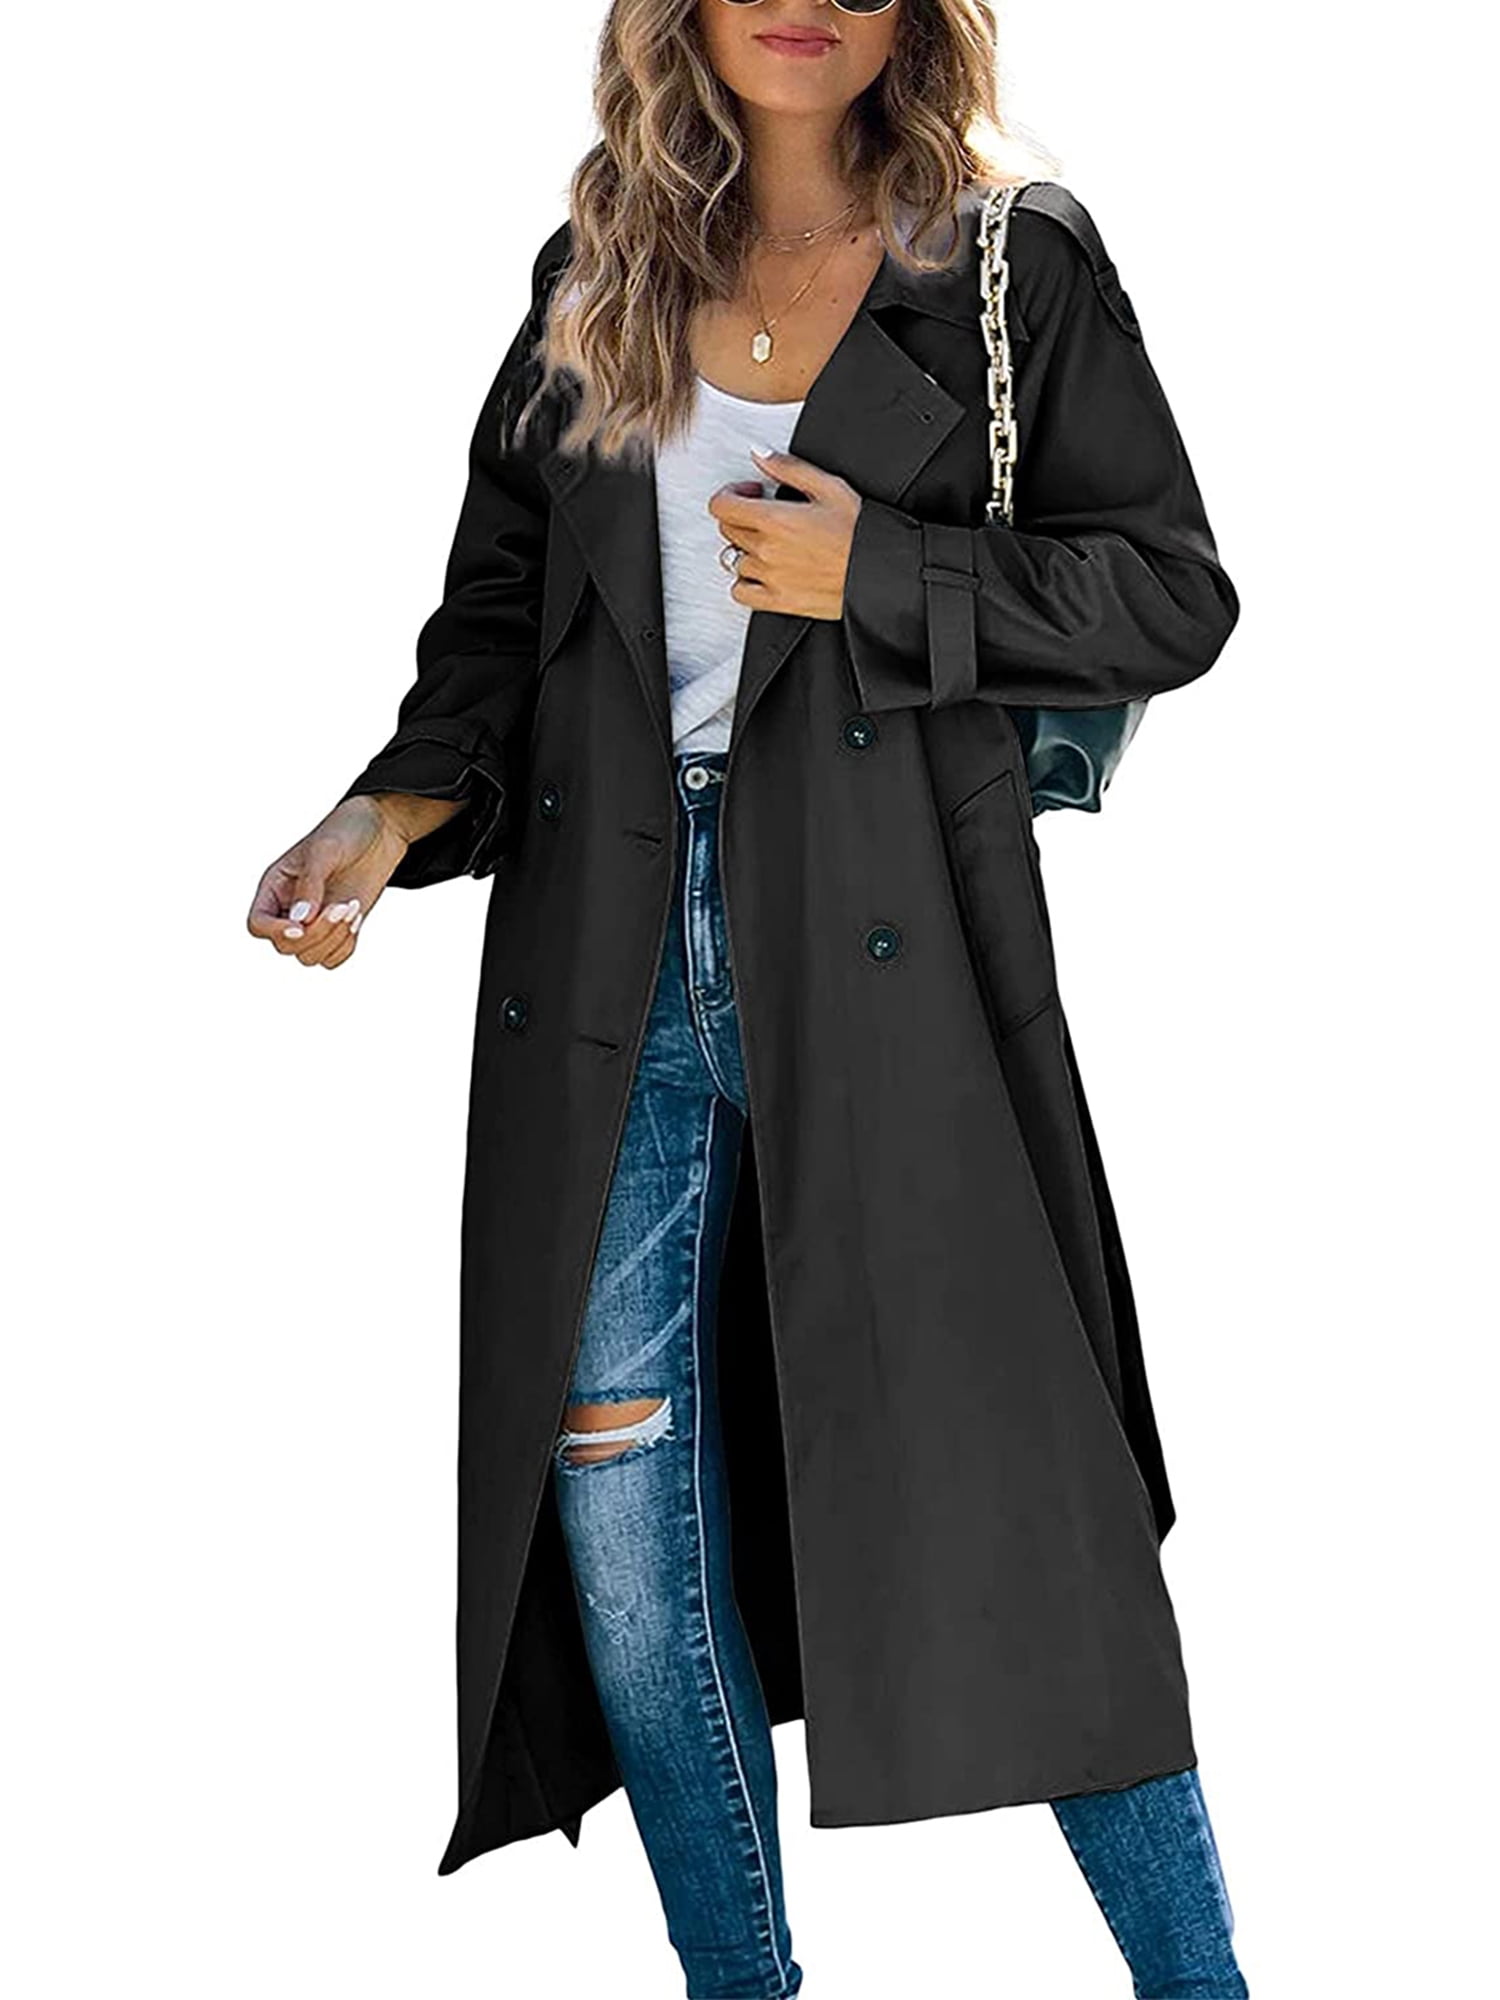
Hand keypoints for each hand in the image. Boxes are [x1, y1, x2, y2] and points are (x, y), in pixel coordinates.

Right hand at [246, 793, 454, 969]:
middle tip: (344, 905)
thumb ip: (310, 883)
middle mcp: (289, 908)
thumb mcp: (325, 849)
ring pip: (309, 957)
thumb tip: (299, 920)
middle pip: (286, 946)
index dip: (275, 931)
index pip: (258, 924)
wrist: (380, 830)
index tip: (301, 926)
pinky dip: (345, 946)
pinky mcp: (338, 930)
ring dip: (334, 939)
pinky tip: (357, 921)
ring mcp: (314, 922)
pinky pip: (333, 959)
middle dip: (317, 933)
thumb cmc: (346, 830)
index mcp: (275, 887)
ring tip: (353, 907)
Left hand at [706, 447, 862, 620]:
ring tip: (770, 543)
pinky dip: (744, 581)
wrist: (879, 571)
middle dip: (741, 516)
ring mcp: (769, 578)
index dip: (732, 494)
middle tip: (765, 514)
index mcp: (774, 519)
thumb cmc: (860, 531)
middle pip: (728, 530)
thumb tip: (760, 454)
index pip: (722, 506)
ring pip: (734, 560)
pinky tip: (763, 572)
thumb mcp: (828, 486)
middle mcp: (766, 550)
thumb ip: (787, 467)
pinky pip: (740, 592)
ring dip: (746, 549)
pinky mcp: (778, 601)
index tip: (750, 493)